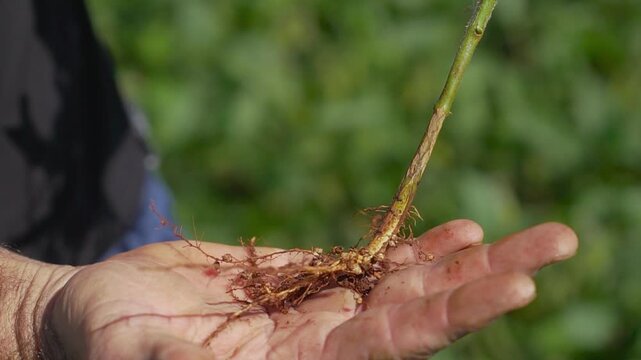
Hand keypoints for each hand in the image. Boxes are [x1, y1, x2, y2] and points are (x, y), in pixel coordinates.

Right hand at [45, 220, 576, 358]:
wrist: (98, 313)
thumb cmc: (106, 340)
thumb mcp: (141, 353)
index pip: (388, 350)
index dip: (447, 318)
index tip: (513, 287)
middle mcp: (321, 346)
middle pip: (421, 317)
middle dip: (487, 286)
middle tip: (555, 246)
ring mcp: (318, 312)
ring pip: (408, 289)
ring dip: (467, 263)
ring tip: (530, 238)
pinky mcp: (306, 281)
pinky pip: (373, 267)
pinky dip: (418, 252)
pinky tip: (461, 234)